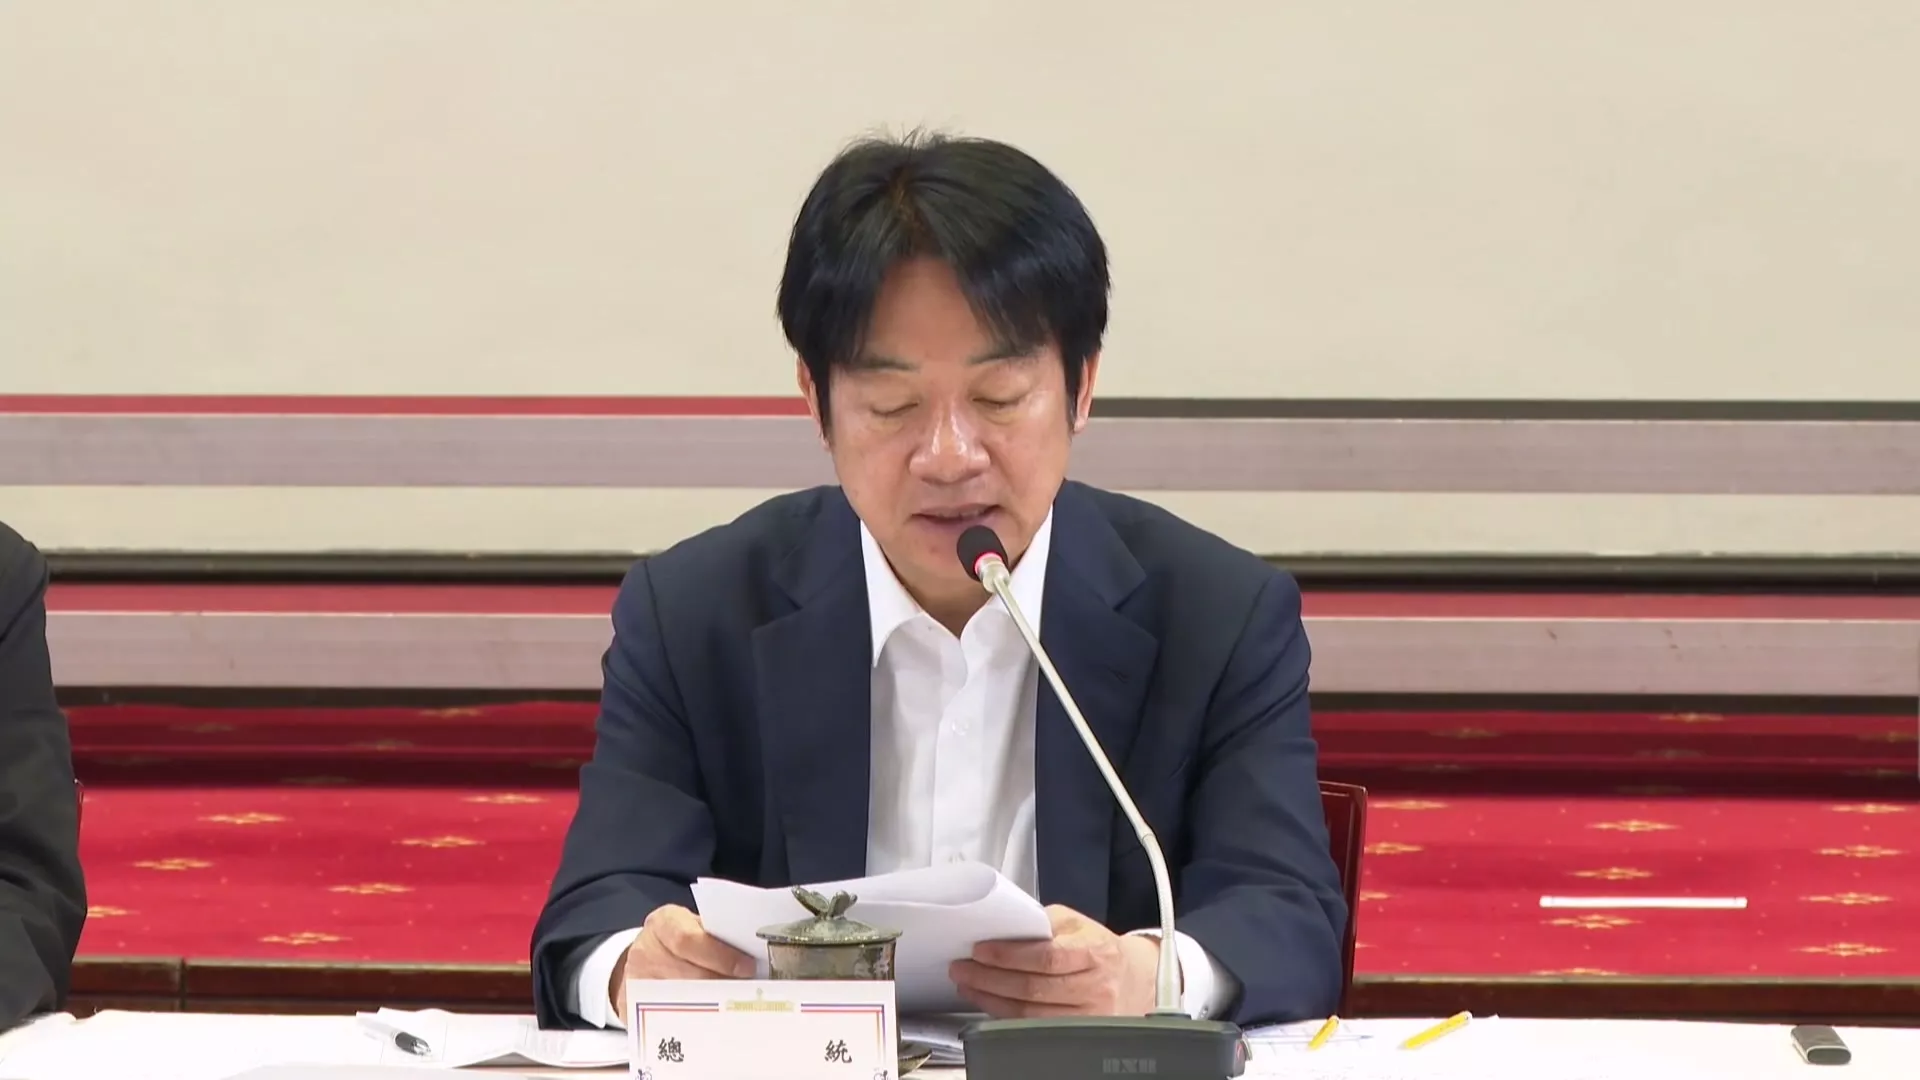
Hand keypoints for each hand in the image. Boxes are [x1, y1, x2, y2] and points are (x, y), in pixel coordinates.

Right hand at [612, 904, 756, 1017]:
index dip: (720, 956)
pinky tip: (712, 1021)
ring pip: (680, 999)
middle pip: (688, 973)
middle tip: (748, 992)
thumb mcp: (694, 926)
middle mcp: (645, 949)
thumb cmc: (680, 940)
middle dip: (723, 984)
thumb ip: (717, 936)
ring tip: (736, 1006)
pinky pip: (667, 1017)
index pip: (689, 939)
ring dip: (712, 1005)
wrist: (645, 957)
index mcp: (664, 923)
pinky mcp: (632, 1005)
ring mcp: (636, 979)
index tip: (746, 968)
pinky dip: (693, 1020)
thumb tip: (754, 955)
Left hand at [949, 905, 1161, 1017]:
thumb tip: (1003, 928)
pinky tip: (989, 1004)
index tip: (981, 950)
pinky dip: (1005, 1016)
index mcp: (1095, 952)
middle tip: (962, 968)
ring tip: (968, 986)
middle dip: (990, 978)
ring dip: (991, 1000)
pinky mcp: (1077, 1034)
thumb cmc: (1098, 947)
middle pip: (1034, 988)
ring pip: (1030, 1014)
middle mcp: (1094, 987)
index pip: (1048, 957)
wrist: (1133, 980)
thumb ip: (1043, 923)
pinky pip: (1034, 1029)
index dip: (1010, 955)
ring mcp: (1087, 1017)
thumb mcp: (1077, 924)